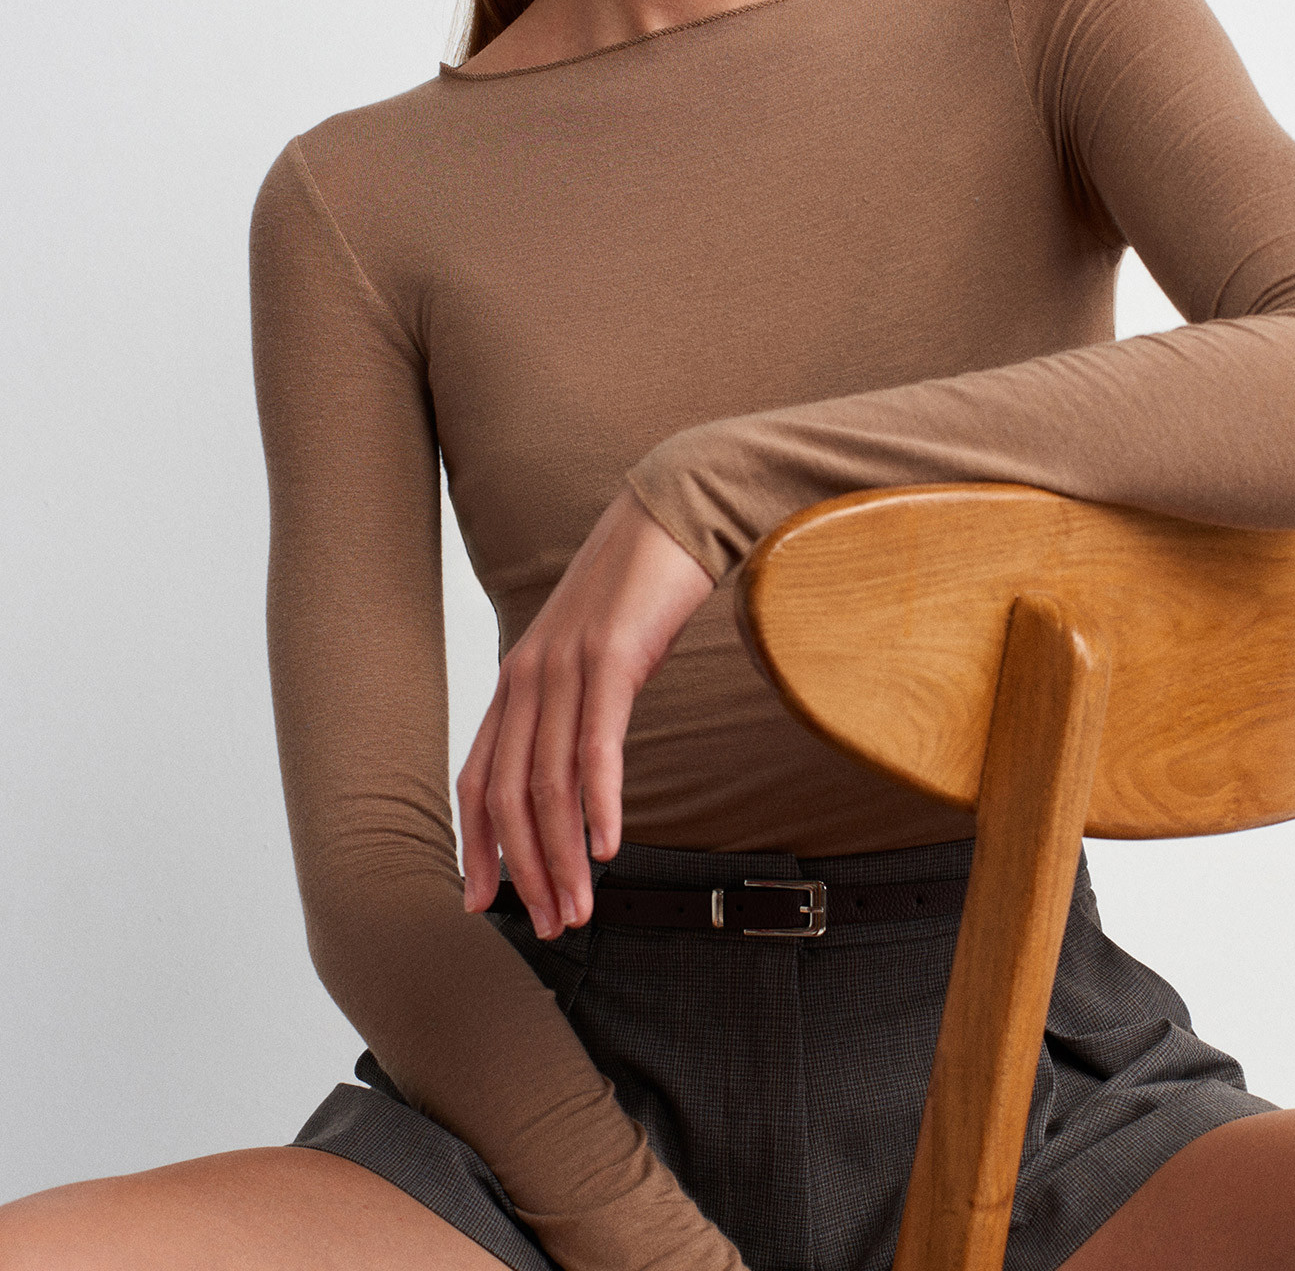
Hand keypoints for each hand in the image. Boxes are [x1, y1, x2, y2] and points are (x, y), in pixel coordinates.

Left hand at [456, 486, 714, 937]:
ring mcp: (566, 666)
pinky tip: (607, 846)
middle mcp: (527, 675)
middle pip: (510, 795)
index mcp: (518, 678)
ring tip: (582, 908)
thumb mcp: (595, 651)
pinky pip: (597, 745)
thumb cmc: (642, 588)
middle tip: (551, 926)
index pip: (478, 777)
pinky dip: (598, 803)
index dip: (477, 845)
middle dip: (525, 870)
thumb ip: (576, 703)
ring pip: (550, 782)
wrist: (674, 511)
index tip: (486, 903)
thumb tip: (580, 765)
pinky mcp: (611, 657)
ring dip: (562, 857)